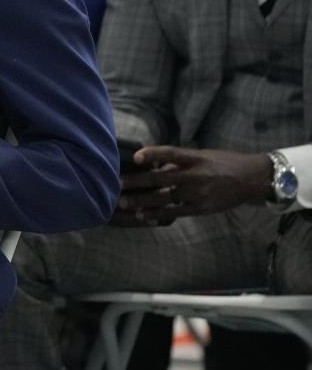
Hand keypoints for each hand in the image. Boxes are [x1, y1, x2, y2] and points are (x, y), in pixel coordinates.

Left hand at [112, 146, 271, 225]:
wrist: (252, 180)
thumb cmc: (222, 164)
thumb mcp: (201, 156)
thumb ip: (177, 162)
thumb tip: (151, 165)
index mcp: (195, 158)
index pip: (170, 153)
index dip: (152, 154)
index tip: (135, 157)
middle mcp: (196, 175)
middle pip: (161, 178)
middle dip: (137, 182)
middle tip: (117, 184)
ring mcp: (198, 194)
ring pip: (164, 198)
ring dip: (141, 201)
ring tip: (123, 202)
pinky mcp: (200, 209)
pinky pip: (175, 213)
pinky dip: (157, 215)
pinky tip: (142, 216)